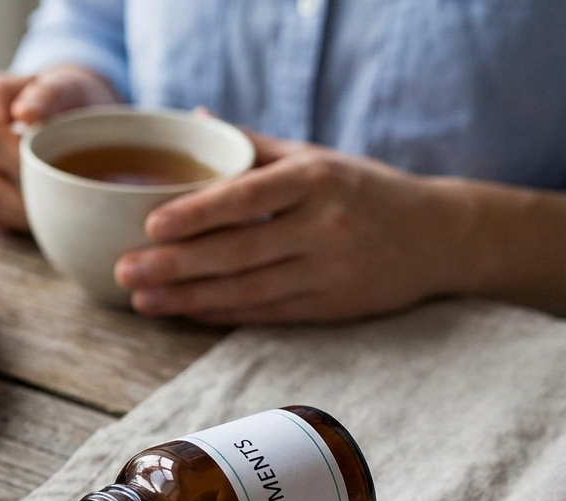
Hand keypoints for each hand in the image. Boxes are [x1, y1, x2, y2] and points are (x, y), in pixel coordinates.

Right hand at [0, 65, 119, 230]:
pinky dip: (6, 217)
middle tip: (56, 198)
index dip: (18, 163)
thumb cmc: (62, 100)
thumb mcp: (67, 88)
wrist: (50, 113)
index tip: (52, 171)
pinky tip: (27, 204)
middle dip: (21, 195)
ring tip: (46, 204)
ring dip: (15, 211)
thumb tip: (27, 112)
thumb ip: (51, 95)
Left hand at [114, 130, 465, 324]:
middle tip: (125, 271)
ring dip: (188, 298)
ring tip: (141, 300)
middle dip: (175, 265)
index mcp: (317, 179)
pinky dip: (219, 313)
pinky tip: (182, 310)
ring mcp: (330, 271)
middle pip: (238, 252)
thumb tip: (194, 121)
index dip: (197, 213)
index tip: (150, 225)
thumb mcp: (315, 157)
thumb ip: (252, 145)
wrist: (440, 236)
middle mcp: (325, 226)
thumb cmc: (362, 190)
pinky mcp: (332, 307)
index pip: (248, 197)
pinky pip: (264, 314)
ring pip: (246, 290)